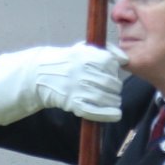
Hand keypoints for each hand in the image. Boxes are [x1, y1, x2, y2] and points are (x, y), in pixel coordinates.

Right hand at [0, 43, 127, 125]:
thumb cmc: (67, 62)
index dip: (114, 71)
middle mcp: (82, 71)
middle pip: (111, 83)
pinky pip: (95, 111)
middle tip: (114, 91)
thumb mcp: (83, 49)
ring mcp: (77, 88)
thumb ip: (106, 51)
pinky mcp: (73, 103)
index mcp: (86, 55)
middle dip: (115, 88)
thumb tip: (125, 59)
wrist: (39, 74)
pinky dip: (108, 114)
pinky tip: (115, 115)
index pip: (111, 64)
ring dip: (114, 101)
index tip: (112, 74)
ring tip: (114, 102)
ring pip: (106, 98)